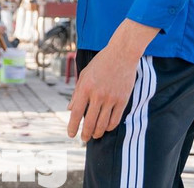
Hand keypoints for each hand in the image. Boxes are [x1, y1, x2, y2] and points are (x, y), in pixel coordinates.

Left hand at [67, 21, 153, 141]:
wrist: (122, 54)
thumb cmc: (101, 63)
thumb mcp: (85, 74)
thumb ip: (77, 92)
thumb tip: (70, 109)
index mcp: (85, 87)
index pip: (76, 112)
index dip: (73, 126)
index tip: (71, 134)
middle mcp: (97, 94)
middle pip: (90, 122)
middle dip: (85, 134)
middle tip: (84, 139)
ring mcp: (111, 98)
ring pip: (103, 124)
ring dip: (97, 133)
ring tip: (94, 135)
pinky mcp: (123, 100)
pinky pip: (115, 120)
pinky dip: (109, 127)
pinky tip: (105, 128)